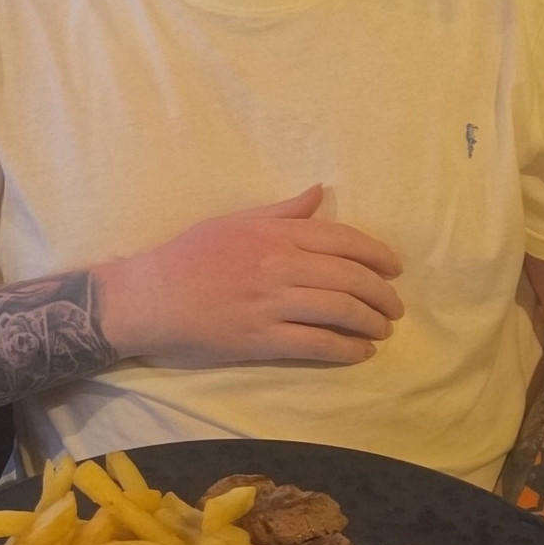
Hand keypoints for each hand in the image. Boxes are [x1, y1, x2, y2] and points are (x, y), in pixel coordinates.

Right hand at [98, 185, 404, 364]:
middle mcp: (279, 265)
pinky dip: (346, 349)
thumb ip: (282, 211)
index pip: (342, 240)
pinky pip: (316, 344)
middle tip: (394, 307)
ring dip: (370, 322)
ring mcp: (270, 304)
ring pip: (339, 311)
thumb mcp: (235, 221)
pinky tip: (361, 352)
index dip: (377, 255)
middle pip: (349, 278)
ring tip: (382, 329)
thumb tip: (320, 192)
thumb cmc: (189, 255)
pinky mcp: (260, 339)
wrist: (149, 297)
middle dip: (382, 294)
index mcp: (275, 233)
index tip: (394, 268)